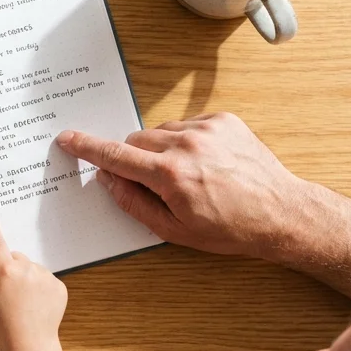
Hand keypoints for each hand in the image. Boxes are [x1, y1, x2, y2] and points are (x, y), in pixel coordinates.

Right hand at [0, 215, 67, 350]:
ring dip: (25, 278)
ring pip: (30, 269)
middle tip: (4, 292)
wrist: (30, 345)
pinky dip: (39, 288)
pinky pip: (44, 279)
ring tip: (22, 303)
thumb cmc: (2, 325)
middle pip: (14, 257)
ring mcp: (46, 277)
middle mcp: (27, 268)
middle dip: (8, 268)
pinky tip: (35, 305)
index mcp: (5, 271)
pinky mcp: (59, 286)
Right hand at [55, 112, 307, 258]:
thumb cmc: (230, 229)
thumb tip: (109, 181)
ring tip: (189, 176)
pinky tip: (207, 164)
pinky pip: (188, 125)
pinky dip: (187, 142)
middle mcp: (185, 144)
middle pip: (136, 141)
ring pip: (161, 132)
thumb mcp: (175, 230)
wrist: (282, 213)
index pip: (116, 155)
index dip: (88, 148)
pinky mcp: (224, 120)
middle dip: (135, 160)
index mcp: (169, 175)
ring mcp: (206, 128)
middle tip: (155, 185)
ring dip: (162, 150)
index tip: (68, 139)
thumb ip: (134, 203)